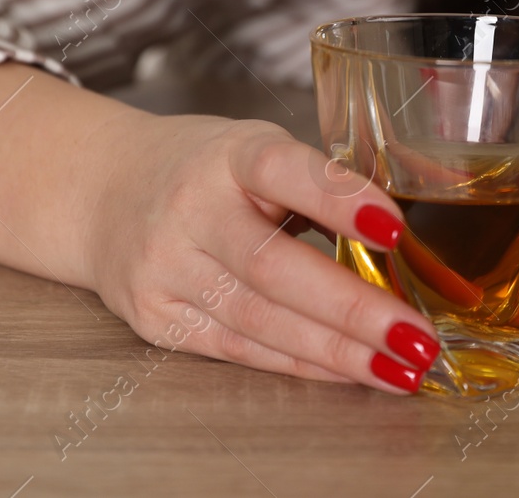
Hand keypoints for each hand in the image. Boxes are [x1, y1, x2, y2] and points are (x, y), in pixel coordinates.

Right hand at [82, 111, 441, 392]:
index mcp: (229, 155)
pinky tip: (349, 370)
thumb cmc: (203, 170)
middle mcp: (190, 210)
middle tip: (416, 337)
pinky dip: (302, 363)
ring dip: (338, 351)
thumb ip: (318, 184)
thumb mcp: (257, 149)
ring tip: (399, 367)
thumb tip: (397, 239)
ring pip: (260, 321)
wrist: (103, 192)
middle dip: (353, 310)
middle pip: (273, 268)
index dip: (340, 200)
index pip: (284, 172)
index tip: (394, 229)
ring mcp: (166, 269)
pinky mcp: (156, 318)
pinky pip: (241, 348)